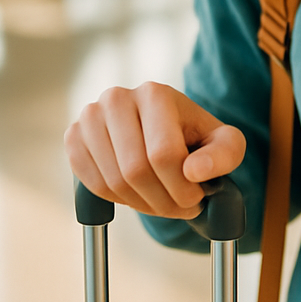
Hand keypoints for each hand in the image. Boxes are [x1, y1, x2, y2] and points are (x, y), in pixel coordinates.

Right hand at [64, 82, 246, 219]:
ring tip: (162, 200)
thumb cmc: (196, 138)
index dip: (181, 187)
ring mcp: (91, 116)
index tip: (195, 199)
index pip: (163, 154)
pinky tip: (137, 192)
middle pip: (135, 170)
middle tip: (179, 208)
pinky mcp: (75, 136)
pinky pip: (90, 183)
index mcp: (155, 94)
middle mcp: (117, 98)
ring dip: (140, 204)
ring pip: (112, 181)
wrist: (165, 131)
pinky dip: (115, 199)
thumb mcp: (225, 143)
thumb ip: (223, 155)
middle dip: (162, 200)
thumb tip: (194, 172)